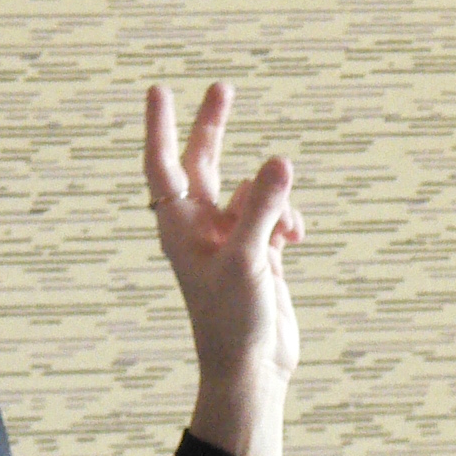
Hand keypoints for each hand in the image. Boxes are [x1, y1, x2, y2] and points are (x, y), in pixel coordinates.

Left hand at [144, 81, 303, 455]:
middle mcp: (201, 227)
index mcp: (179, 226)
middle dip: (214, 128)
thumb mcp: (247, 260)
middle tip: (223, 86)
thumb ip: (263, 208)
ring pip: (253, 191)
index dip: (160, 126)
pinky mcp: (259, 253)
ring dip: (276, 200)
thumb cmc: (232, 320)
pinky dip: (287, 219)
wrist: (251, 368)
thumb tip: (280, 161)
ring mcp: (231, 238)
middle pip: (204, 163)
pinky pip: (275, 216)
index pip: (163, 165)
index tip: (158, 90)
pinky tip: (296, 240)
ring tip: (286, 233)